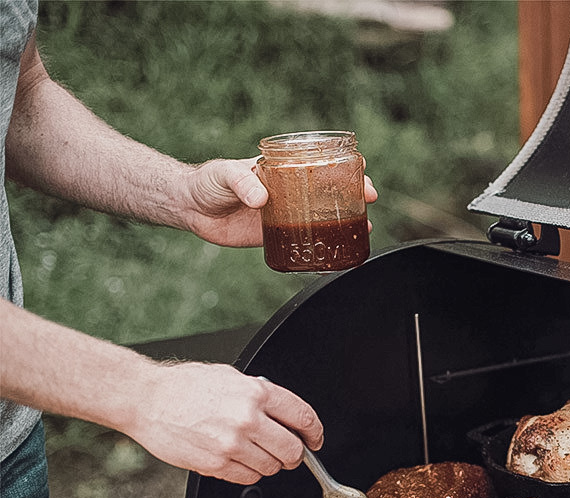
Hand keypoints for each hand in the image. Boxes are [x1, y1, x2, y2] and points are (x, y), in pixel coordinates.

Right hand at [128, 362, 324, 484]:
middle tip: (287, 452)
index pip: (303, 418)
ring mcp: (232, 444)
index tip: (314, 440)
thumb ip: (261, 395)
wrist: (146, 399)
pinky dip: (248, 472)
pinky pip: (248, 478)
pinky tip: (236, 459)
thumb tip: (286, 414)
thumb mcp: (231, 377)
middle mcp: (247, 419)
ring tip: (252, 451)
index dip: (314, 433)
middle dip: (294, 454)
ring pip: (271, 467)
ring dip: (268, 464)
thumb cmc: (185, 386)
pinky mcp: (216, 464)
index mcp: (256, 393)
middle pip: (293, 450)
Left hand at [180, 157, 378, 247]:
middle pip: (330, 190)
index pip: (320, 163)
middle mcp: (290, 190)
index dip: (344, 165)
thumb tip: (261, 198)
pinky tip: (336, 251)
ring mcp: (286, 212)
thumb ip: (242, 182)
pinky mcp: (276, 234)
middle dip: (355, 193)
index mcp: (283, 170)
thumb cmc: (207, 181)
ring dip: (346, 221)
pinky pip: (305, 239)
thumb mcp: (225, 173)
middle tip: (369, 199)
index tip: (361, 169)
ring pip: (323, 215)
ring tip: (365, 227)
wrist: (190, 207)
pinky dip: (322, 245)